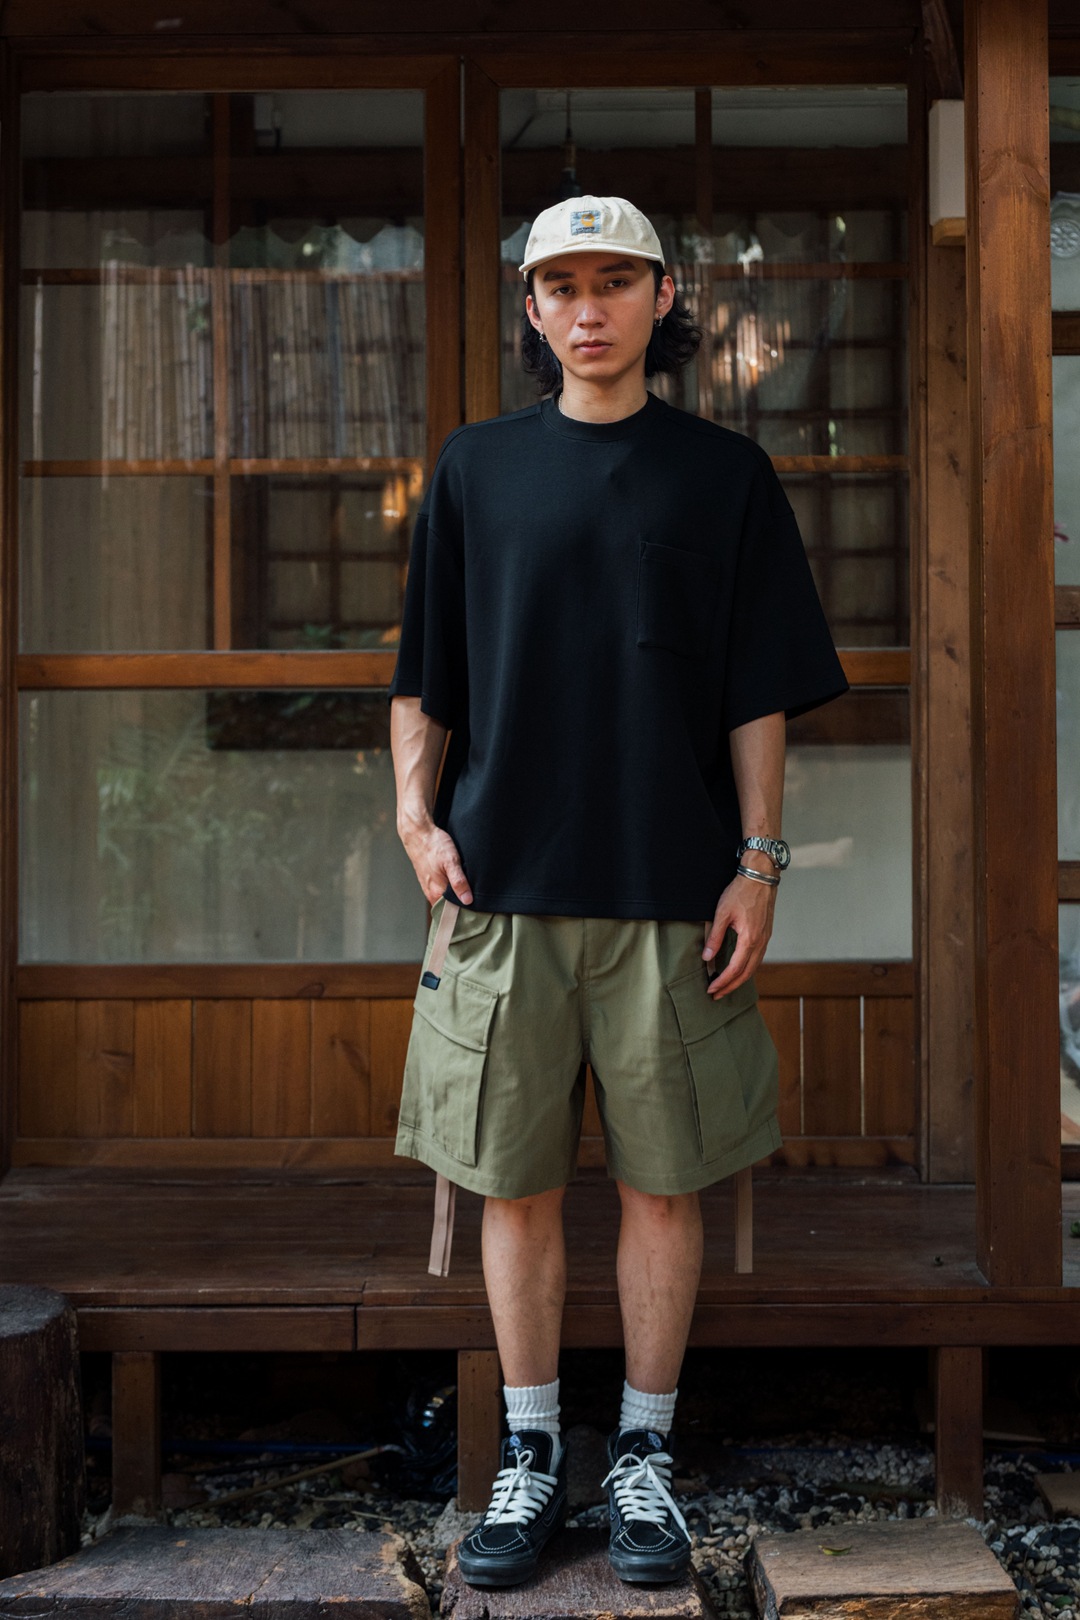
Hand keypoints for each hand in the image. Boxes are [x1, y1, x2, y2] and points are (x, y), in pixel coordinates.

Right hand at [397, 811, 472, 906]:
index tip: (478, 911)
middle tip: (479, 903)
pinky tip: (460, 883)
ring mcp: (429, 887)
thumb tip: (468, 900)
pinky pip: (443, 891)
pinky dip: (452, 890)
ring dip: (457, 897)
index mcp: (436, 892)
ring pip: (446, 899)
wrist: (419, 833)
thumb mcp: (451, 861)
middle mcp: (431, 893)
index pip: (453, 913)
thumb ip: (459, 881)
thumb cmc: (435, 845)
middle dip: (463, 907)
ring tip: (471, 892)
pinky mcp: (430, 880)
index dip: (465, 913)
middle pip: (450, 908)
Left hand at [702, 863, 776, 998]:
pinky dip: (747, 968)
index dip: (722, 982)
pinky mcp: (766, 934)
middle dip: (731, 986)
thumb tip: (706, 957)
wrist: (760, 877)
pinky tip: (739, 969)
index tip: (711, 989)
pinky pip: (758, 958)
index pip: (735, 969)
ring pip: (754, 967)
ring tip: (726, 986)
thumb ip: (715, 937)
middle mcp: (760, 942)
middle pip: (746, 973)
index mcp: (749, 939)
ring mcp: (765, 939)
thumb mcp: (722, 913)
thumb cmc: (740, 892)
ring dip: (740, 979)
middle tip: (717, 994)